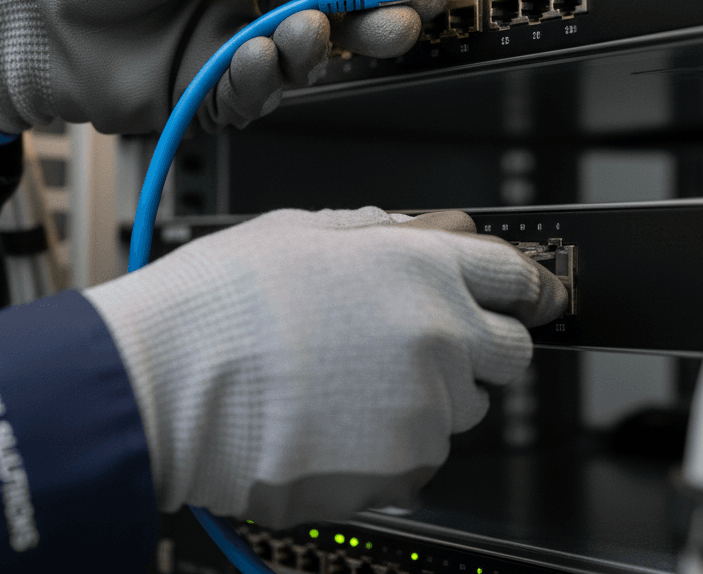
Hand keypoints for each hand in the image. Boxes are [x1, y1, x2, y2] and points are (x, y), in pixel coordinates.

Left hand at [0, 0, 431, 134]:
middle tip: (394, 24)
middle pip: (329, 11)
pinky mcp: (207, 93)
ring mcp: (229, 46)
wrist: (20, 28)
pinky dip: (259, 83)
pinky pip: (253, 95)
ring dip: (307, 49)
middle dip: (366, 19)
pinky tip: (249, 62)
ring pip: (298, 59)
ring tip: (298, 32)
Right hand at [84, 208, 568, 527]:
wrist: (172, 385)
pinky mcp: (402, 472)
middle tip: (417, 344)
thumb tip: (399, 230)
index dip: (523, 288)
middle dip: (477, 347)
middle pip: (509, 354)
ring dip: (425, 396)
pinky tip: (333, 420)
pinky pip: (420, 455)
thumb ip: (368, 231)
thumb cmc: (224, 302)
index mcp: (420, 267)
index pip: (513, 279)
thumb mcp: (297, 231)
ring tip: (347, 383)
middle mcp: (439, 337)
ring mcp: (425, 411)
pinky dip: (391, 442)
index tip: (529, 299)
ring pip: (460, 409)